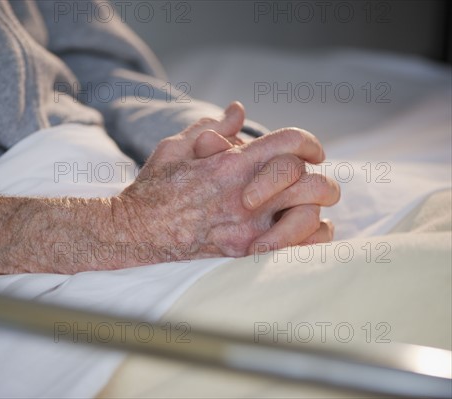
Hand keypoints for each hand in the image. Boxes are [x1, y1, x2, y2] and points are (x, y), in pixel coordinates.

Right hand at [117, 102, 339, 259]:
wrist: (135, 231)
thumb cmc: (154, 187)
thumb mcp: (175, 146)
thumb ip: (211, 126)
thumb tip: (238, 111)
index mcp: (230, 164)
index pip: (290, 142)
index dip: (309, 142)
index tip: (311, 151)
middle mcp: (244, 196)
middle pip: (308, 178)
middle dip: (317, 174)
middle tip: (311, 177)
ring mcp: (247, 228)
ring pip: (310, 214)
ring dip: (314, 206)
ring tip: (305, 204)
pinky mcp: (244, 253)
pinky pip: (299, 248)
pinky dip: (310, 237)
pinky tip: (301, 229)